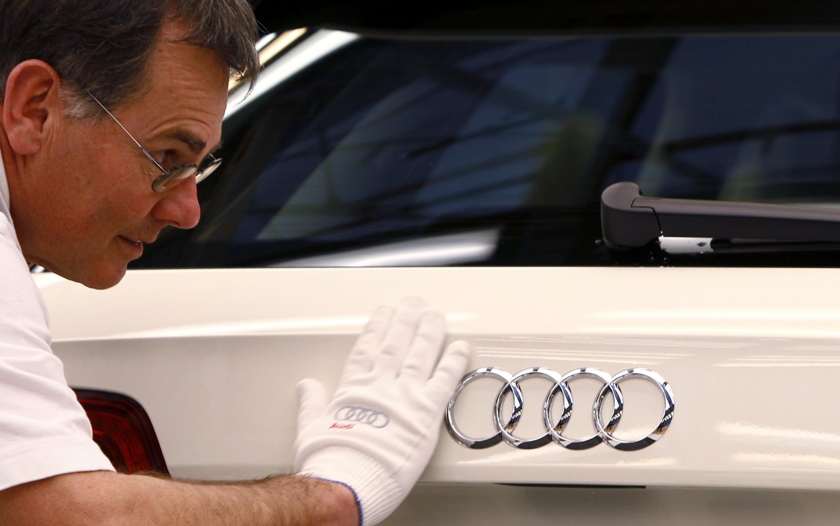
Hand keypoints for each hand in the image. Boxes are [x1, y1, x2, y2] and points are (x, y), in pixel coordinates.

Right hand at [293, 297, 469, 525]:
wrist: (349, 481)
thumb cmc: (330, 462)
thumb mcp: (310, 428)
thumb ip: (311, 404)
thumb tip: (305, 387)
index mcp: (354, 390)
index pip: (367, 349)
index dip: (377, 328)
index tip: (383, 313)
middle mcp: (381, 386)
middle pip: (396, 344)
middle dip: (405, 321)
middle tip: (413, 303)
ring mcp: (405, 396)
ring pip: (420, 354)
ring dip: (429, 331)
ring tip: (435, 314)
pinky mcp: (426, 412)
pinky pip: (445, 381)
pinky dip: (453, 362)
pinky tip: (460, 347)